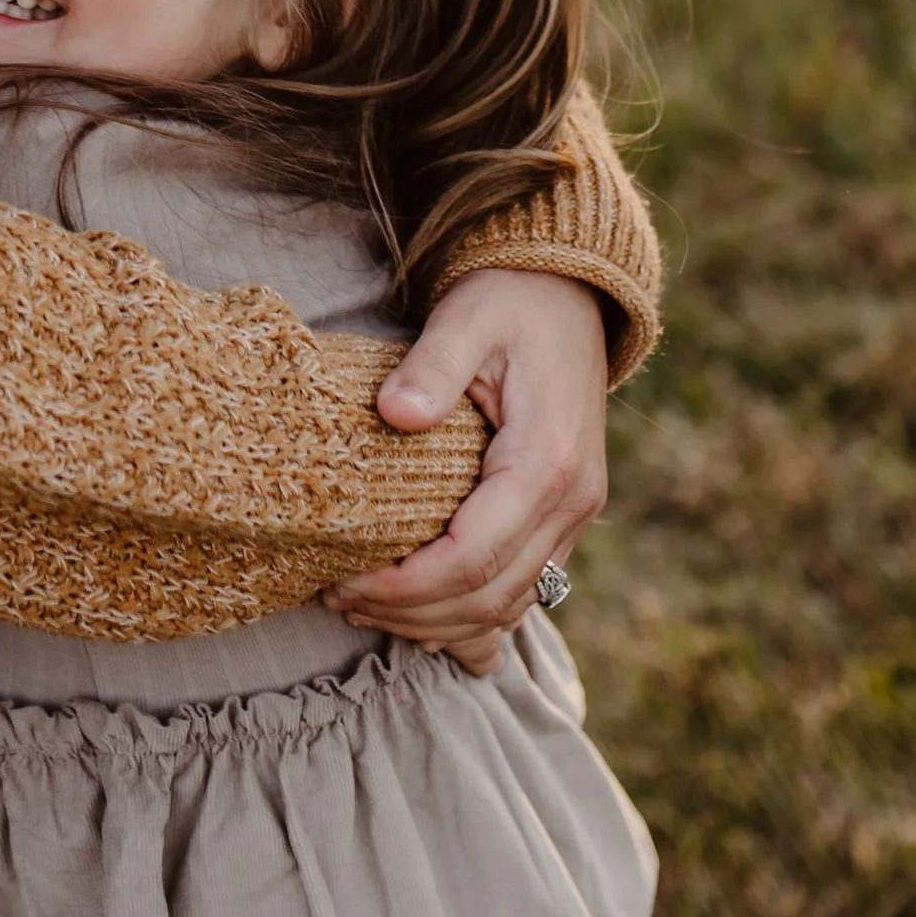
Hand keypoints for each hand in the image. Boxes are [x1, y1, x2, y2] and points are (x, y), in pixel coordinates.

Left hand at [329, 267, 608, 657]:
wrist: (570, 293)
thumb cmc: (512, 302)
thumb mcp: (468, 316)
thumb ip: (432, 364)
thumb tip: (393, 414)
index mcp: (546, 460)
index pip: (471, 556)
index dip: (405, 585)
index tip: (344, 582)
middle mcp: (572, 500)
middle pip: (489, 595)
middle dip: (411, 613)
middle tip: (340, 600)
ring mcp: (575, 514)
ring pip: (510, 604)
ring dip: (439, 623)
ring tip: (366, 609)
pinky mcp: (565, 516)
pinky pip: (525, 589)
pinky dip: (474, 614)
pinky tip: (424, 619)